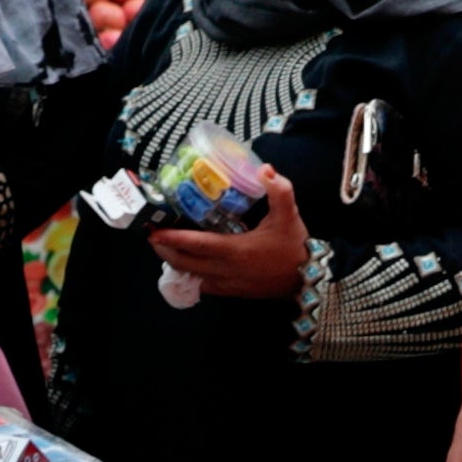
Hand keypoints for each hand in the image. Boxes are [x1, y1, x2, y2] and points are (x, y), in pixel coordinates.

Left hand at [146, 167, 310, 302]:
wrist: (308, 279)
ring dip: (175, 263)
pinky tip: (188, 264)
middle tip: (153, 236)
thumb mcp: (289, 214)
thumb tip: (264, 169)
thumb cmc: (295, 246)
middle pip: (185, 263)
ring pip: (191, 276)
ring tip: (165, 247)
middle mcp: (227, 270)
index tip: (154, 231)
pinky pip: (204, 286)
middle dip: (164, 250)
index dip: (173, 238)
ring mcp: (228, 284)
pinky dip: (191, 275)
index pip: (196, 245)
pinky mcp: (232, 292)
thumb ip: (279, 190)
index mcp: (236, 250)